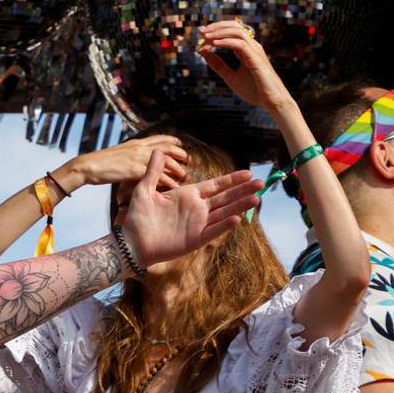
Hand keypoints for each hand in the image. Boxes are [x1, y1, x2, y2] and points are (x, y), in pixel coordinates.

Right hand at [60, 135, 188, 189]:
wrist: (88, 166)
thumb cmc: (99, 163)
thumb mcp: (117, 153)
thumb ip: (129, 154)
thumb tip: (134, 157)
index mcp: (135, 142)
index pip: (160, 138)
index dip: (173, 140)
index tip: (181, 144)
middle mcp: (139, 148)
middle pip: (168, 147)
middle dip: (181, 153)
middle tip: (188, 160)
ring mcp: (139, 158)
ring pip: (167, 161)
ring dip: (178, 168)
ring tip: (184, 175)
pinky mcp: (136, 170)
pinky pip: (159, 175)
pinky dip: (168, 181)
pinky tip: (173, 186)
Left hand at [120, 150, 260, 267]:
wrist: (132, 242)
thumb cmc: (137, 217)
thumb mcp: (144, 190)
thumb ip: (153, 171)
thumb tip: (158, 150)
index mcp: (187, 195)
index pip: (215, 185)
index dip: (231, 180)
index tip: (248, 173)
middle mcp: (196, 209)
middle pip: (225, 198)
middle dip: (243, 190)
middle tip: (261, 183)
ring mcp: (198, 224)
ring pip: (224, 213)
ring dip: (240, 206)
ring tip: (256, 198)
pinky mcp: (195, 239)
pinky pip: (213, 231)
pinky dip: (225, 225)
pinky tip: (238, 218)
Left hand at [197, 19, 289, 110]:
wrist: (271, 101)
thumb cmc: (254, 90)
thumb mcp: (230, 76)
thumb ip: (218, 65)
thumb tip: (202, 52)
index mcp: (247, 49)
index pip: (232, 31)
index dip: (216, 30)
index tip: (201, 36)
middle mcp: (252, 47)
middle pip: (235, 26)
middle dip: (217, 26)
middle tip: (201, 31)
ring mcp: (255, 51)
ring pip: (238, 32)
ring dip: (220, 32)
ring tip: (206, 37)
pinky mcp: (256, 59)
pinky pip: (240, 44)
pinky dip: (226, 42)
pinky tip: (214, 44)